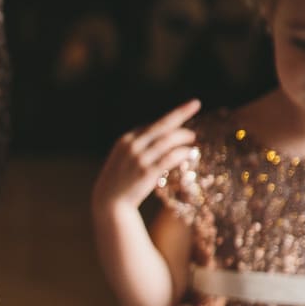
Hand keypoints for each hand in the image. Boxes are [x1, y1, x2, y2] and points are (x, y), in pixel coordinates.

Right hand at [94, 99, 199, 214]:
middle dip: (180, 112)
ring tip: (193, 137)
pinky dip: (182, 152)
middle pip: (161, 125)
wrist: (109, 202)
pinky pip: (170, 158)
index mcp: (125, 140)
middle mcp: (132, 146)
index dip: (168, 122)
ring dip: (184, 136)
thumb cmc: (119, 180)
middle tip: (195, 103)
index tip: (180, 119)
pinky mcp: (147, 172)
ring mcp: (139, 159)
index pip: (151, 126)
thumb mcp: (123, 158)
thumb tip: (160, 139)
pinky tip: (189, 152)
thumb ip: (138, 147)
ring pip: (168, 140)